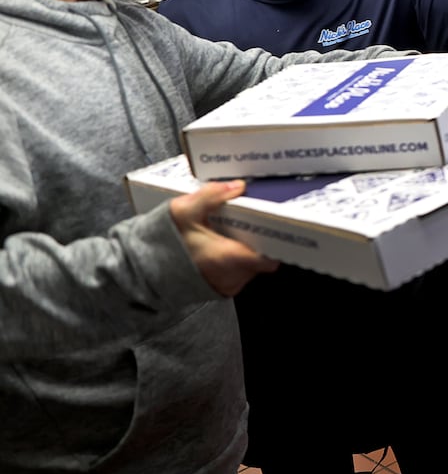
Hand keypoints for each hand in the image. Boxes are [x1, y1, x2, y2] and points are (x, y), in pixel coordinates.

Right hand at [169, 180, 278, 296]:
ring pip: (252, 264)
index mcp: (229, 258)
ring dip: (248, 248)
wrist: (143, 269)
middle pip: (263, 258)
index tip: (279, 226)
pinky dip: (237, 258)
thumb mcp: (183, 211)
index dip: (278, 242)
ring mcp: (229, 285)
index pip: (270, 258)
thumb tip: (238, 186)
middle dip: (261, 239)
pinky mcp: (223, 288)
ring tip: (237, 230)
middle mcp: (233, 277)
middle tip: (256, 220)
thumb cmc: (163, 242)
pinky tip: (225, 243)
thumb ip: (211, 196)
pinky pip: (240, 272)